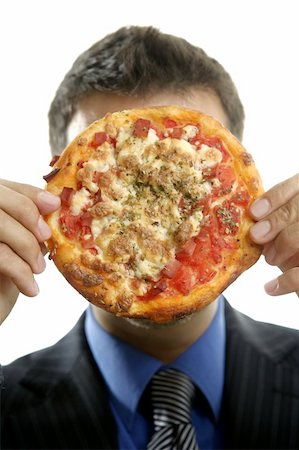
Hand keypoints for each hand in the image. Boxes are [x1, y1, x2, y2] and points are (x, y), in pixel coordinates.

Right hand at [0, 179, 60, 323]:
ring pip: (0, 225)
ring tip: (38, 269)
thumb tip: (54, 204)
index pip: (4, 188)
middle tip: (46, 237)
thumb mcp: (19, 248)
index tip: (54, 204)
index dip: (29, 193)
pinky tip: (31, 288)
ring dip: (27, 246)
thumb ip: (30, 225)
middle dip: (29, 215)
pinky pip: (0, 254)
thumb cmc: (1, 282)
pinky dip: (20, 271)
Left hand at [249, 173, 298, 295]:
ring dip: (284, 245)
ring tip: (269, 258)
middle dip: (276, 221)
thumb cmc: (295, 250)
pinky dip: (287, 281)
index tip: (254, 212)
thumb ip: (276, 218)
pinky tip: (270, 288)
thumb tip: (252, 219)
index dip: (277, 196)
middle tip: (256, 236)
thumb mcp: (286, 228)